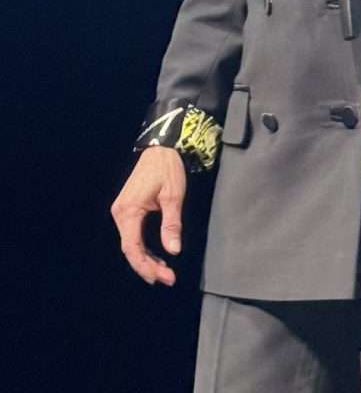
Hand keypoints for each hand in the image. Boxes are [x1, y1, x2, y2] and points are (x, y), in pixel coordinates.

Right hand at [111, 146, 186, 285]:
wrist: (160, 149)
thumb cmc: (167, 169)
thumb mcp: (173, 196)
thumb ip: (172, 224)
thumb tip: (174, 251)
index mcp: (128, 211)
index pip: (133, 248)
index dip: (146, 266)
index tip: (163, 277)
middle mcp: (120, 213)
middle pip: (130, 249)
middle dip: (148, 267)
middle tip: (168, 278)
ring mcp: (122, 211)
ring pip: (131, 244)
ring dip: (146, 260)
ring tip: (164, 272)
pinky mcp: (128, 209)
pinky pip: (133, 235)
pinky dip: (143, 248)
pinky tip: (156, 257)